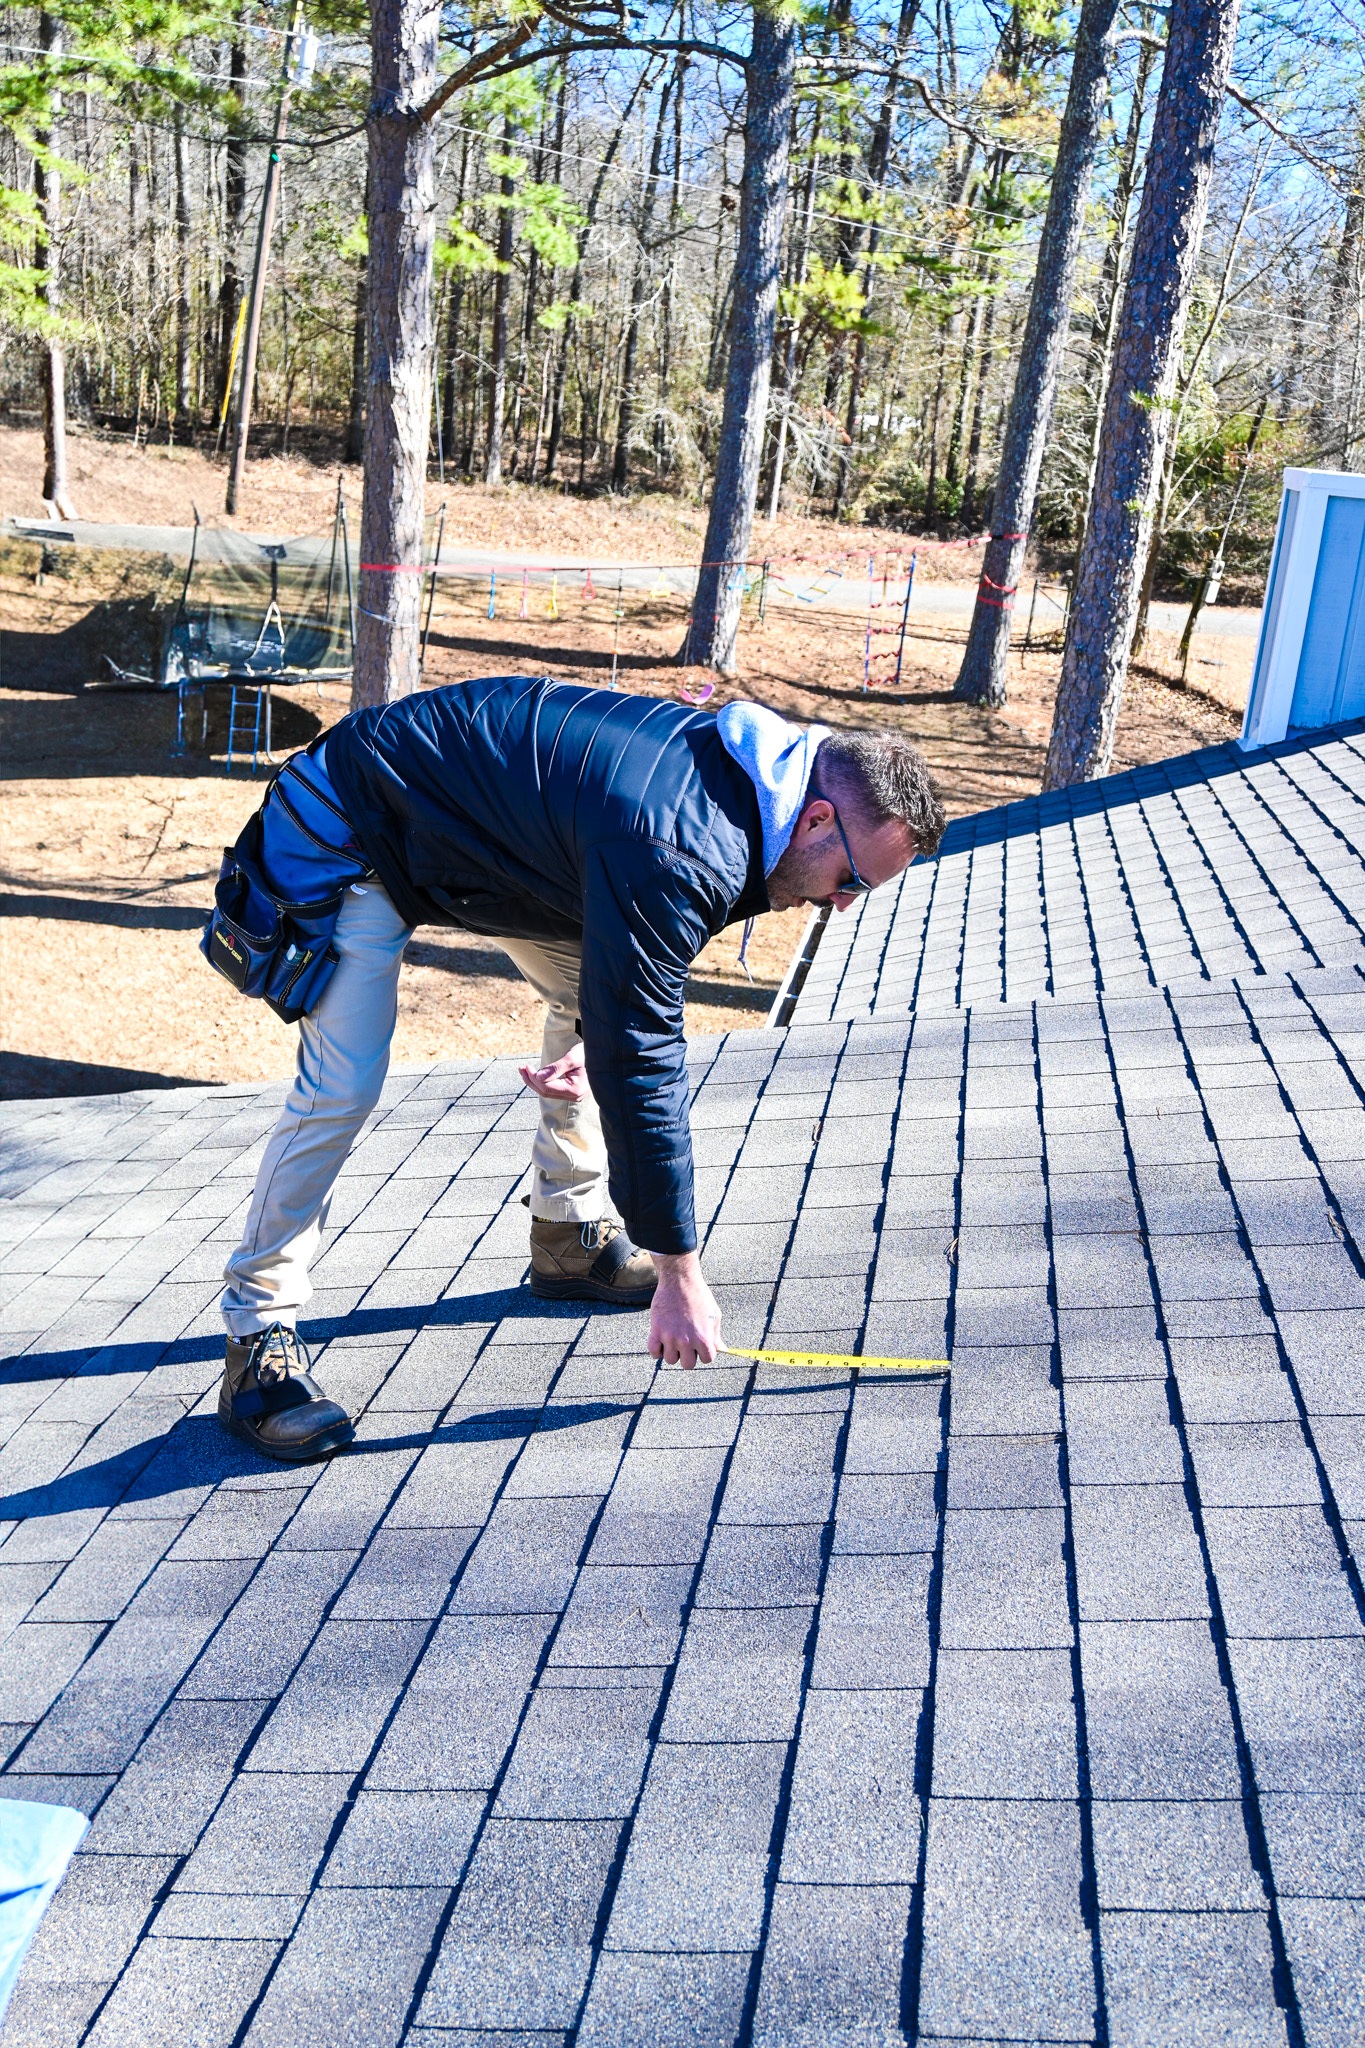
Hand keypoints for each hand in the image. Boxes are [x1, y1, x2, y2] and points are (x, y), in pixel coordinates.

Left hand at [519, 1047, 589, 1101]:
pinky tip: (536, 1075)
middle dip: (532, 1080)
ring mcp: (574, 1096)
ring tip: (524, 1070)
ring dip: (535, 1081)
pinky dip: (543, 1082)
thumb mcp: (571, 1058)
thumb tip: (538, 1076)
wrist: (602, 1055)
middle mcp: (575, 1096)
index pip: (548, 1088)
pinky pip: (554, 1090)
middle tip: (521, 1068)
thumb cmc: (588, 1054)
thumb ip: (555, 1068)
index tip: (525, 1067)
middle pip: (546, 1092)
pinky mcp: (573, 1092)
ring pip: (549, 1092)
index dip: (534, 1078)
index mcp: (575, 1089)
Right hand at [648, 1250, 721, 1369]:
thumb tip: (721, 1349)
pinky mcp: (656, 1330)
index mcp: (703, 1338)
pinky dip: (657, 1350)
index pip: (707, 1360)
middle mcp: (686, 1341)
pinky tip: (662, 1341)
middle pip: (688, 1365)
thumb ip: (716, 1335)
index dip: (705, 1353)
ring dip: (673, 1352)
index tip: (701, 1345)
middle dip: (689, 1356)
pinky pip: (654, 1352)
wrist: (680, 1280)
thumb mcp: (714, 1314)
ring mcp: (670, 1337)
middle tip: (687, 1344)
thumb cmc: (699, 1296)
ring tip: (675, 1340)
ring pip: (671, 1360)